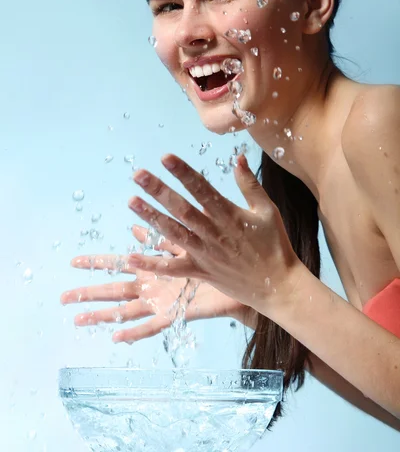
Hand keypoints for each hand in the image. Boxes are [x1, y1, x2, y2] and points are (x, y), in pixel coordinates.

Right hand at [60, 226, 251, 343]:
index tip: (74, 261)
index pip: (118, 263)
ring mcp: (162, 301)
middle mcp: (153, 286)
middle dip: (90, 292)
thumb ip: (158, 237)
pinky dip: (135, 333)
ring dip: (103, 315)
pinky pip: (153, 325)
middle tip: (63, 296)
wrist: (243, 278)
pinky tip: (116, 338)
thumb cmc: (215, 258)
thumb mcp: (182, 243)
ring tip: (78, 320)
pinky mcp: (177, 314)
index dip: (97, 263)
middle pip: (115, 289)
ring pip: (126, 310)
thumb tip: (134, 225)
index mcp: (154, 267)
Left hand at [127, 153, 300, 311]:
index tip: (165, 157)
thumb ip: (250, 184)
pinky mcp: (200, 272)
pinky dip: (152, 264)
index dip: (183, 173)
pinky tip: (131, 256)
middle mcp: (213, 233)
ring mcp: (205, 254)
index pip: (202, 189)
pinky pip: (173, 269)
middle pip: (182, 209)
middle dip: (160, 191)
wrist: (279, 286)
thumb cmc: (274, 245)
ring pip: (173, 233)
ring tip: (132, 201)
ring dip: (151, 217)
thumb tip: (238, 157)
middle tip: (138, 175)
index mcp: (229, 215)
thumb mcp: (267, 210)